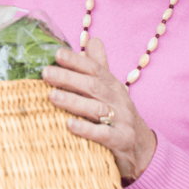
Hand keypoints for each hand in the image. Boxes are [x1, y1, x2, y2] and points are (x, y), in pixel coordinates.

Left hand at [41, 37, 156, 180]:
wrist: (143, 149)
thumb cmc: (119, 114)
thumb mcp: (111, 89)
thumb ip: (100, 66)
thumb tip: (93, 39)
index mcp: (113, 85)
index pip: (94, 69)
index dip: (76, 60)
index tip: (56, 54)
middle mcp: (118, 100)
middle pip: (93, 85)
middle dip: (68, 78)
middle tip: (45, 73)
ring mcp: (122, 121)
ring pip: (97, 108)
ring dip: (74, 101)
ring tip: (51, 96)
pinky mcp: (122, 142)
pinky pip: (105, 135)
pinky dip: (87, 130)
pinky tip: (69, 125)